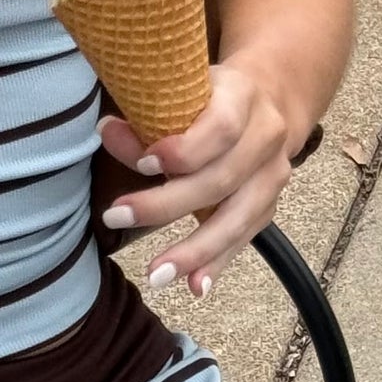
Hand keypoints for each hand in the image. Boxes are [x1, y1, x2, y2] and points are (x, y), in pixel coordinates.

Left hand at [97, 57, 294, 297]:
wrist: (267, 102)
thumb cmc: (210, 98)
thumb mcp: (182, 95)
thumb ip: (146, 119)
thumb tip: (107, 132)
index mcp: (243, 97)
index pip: (221, 128)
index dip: (184, 150)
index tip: (144, 165)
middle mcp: (267, 137)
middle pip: (221, 180)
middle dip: (167, 205)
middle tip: (118, 218)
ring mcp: (274, 175)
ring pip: (238, 218)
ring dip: (195, 250)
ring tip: (157, 275)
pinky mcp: (270, 205)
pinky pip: (244, 239)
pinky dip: (218, 263)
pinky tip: (194, 286)